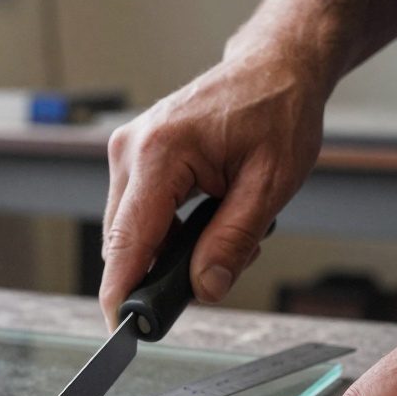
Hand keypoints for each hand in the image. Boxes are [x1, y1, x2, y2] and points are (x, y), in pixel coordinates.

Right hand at [99, 49, 327, 328]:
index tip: (119, 328)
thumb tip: (204, 288)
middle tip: (214, 274)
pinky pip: (139, 213)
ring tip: (224, 231)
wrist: (275, 67)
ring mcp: (128, 151)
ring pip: (131, 231)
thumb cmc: (277, 111)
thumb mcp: (270, 184)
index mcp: (160, 153)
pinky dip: (168, 231)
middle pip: (124, 242)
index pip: (127, 241)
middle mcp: (131, 150)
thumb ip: (233, 241)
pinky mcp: (135, 156)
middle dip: (160, 272)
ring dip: (169, 250)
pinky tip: (208, 220)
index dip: (120, 291)